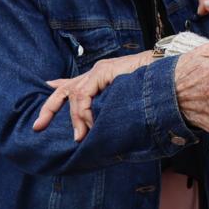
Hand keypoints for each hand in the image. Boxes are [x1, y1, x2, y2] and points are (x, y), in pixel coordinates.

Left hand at [33, 51, 151, 139]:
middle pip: (65, 89)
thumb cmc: (153, 89)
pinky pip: (83, 96)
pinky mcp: (102, 71)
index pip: (75, 82)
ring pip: (74, 96)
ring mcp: (99, 71)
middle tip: (38, 126)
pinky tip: (91, 124)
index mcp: (101, 77)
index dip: (59, 86)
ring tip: (81, 137)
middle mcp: (97, 72)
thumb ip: (110, 110)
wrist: (169, 76)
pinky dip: (83, 113)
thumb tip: (99, 129)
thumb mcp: (125, 101)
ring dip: (76, 120)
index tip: (47, 87)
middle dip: (49, 108)